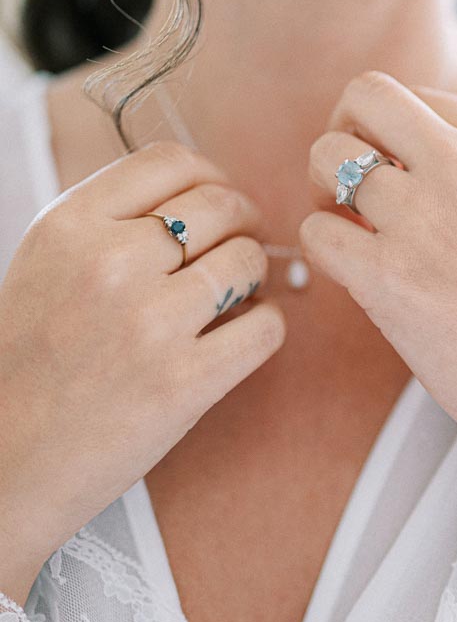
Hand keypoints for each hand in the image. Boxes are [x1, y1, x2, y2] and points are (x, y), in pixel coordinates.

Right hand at [0, 140, 285, 603]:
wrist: (6, 459)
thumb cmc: (29, 365)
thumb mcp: (46, 266)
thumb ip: (110, 222)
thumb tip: (202, 196)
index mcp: (69, 226)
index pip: (171, 162)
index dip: (212, 177)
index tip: (220, 202)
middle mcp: (109, 263)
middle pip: (221, 206)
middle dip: (244, 223)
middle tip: (240, 249)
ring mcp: (149, 323)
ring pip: (249, 262)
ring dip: (254, 277)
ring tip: (232, 300)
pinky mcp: (184, 382)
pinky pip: (266, 328)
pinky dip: (265, 327)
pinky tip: (240, 336)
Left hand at [298, 70, 456, 513]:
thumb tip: (384, 162)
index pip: (417, 99)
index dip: (391, 140)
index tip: (402, 187)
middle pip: (365, 95)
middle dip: (340, 133)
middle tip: (347, 188)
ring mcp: (426, 218)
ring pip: (327, 158)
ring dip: (322, 193)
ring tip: (349, 234)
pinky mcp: (391, 277)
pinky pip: (316, 231)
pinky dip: (323, 251)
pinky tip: (354, 277)